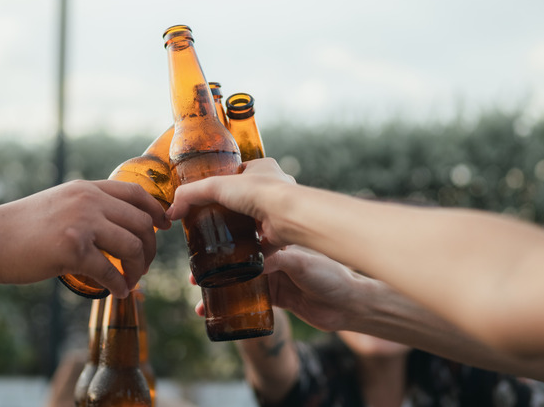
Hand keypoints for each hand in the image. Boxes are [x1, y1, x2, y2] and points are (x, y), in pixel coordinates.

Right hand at [0, 179, 170, 296]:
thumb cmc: (21, 228)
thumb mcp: (59, 203)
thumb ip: (89, 208)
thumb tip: (119, 228)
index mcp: (86, 188)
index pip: (136, 193)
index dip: (156, 211)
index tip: (164, 226)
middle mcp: (88, 200)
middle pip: (141, 223)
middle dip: (149, 249)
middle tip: (142, 267)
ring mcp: (81, 222)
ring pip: (133, 246)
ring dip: (138, 269)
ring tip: (131, 281)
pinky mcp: (72, 249)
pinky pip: (111, 271)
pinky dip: (119, 286)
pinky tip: (117, 292)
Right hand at [167, 158, 296, 251]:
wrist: (289, 216)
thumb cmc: (259, 191)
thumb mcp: (216, 186)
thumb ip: (191, 195)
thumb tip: (172, 211)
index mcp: (262, 168)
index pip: (240, 173)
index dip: (224, 182)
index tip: (210, 196)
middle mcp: (275, 188)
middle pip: (248, 198)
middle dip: (233, 210)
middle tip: (213, 221)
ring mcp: (279, 211)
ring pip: (257, 222)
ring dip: (243, 231)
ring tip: (224, 241)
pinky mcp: (282, 234)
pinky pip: (264, 245)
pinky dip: (252, 252)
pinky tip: (238, 259)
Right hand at [192, 245, 364, 331]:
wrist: (349, 304)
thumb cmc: (331, 275)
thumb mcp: (301, 263)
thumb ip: (278, 261)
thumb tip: (253, 265)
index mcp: (276, 239)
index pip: (242, 232)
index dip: (221, 236)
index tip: (200, 240)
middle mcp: (271, 256)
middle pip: (234, 258)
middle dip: (212, 265)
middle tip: (194, 274)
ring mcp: (272, 276)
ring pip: (236, 280)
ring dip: (216, 287)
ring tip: (199, 296)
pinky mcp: (274, 297)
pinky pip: (246, 300)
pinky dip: (228, 306)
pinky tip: (213, 312)